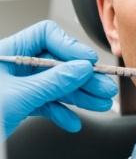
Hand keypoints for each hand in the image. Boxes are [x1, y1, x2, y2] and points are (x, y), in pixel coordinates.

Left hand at [0, 20, 117, 137]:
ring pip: (55, 85)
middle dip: (81, 77)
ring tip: (99, 103)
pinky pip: (46, 104)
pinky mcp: (20, 105)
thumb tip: (81, 69)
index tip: (87, 62)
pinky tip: (72, 122)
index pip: (46, 36)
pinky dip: (60, 113)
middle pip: (57, 63)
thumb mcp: (17, 96)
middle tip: (103, 87)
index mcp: (7, 52)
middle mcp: (14, 66)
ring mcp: (18, 86)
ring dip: (79, 96)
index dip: (69, 47)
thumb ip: (52, 82)